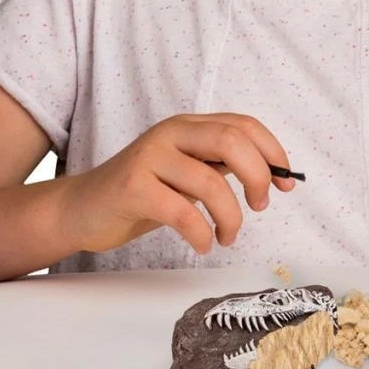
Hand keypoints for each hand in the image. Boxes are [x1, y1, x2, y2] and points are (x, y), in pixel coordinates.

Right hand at [55, 113, 295, 255]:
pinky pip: (182, 212)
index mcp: (188, 126)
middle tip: (261, 205)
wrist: (82, 209)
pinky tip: (202, 244)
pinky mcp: (132, 187)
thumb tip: (271, 174)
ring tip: (227, 236)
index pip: (243, 124)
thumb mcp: (186, 172)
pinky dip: (201, 233)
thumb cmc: (142, 193)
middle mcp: (170, 133)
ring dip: (230, 217)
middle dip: (258, 176)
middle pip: (232, 140)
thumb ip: (221, 166)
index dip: (272, 151)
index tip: (286, 182)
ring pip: (210, 181)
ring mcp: (150, 158)